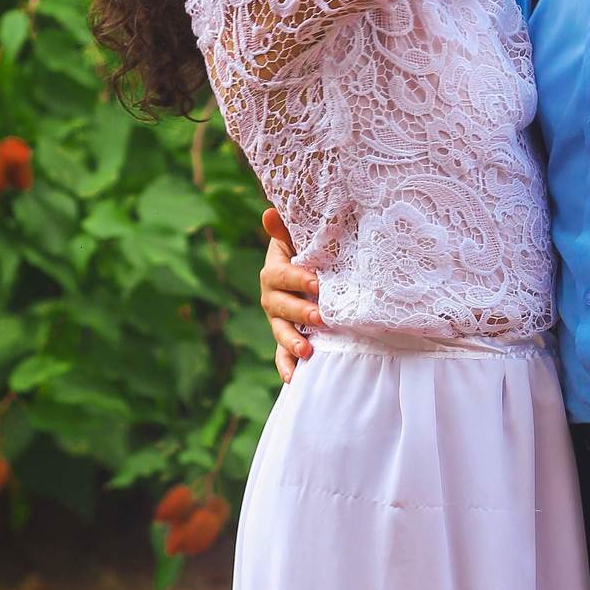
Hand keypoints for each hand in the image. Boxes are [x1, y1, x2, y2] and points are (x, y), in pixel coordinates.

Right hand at [259, 206, 319, 383]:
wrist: (310, 275)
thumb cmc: (308, 253)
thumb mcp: (298, 240)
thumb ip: (284, 229)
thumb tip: (268, 212)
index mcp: (274, 272)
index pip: (281, 275)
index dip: (297, 279)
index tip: (317, 282)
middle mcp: (271, 297)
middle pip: (281, 306)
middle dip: (300, 312)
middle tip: (320, 317)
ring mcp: (278, 320)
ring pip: (280, 332)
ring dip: (292, 342)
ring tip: (307, 351)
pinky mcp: (286, 338)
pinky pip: (281, 355)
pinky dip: (286, 367)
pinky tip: (293, 378)